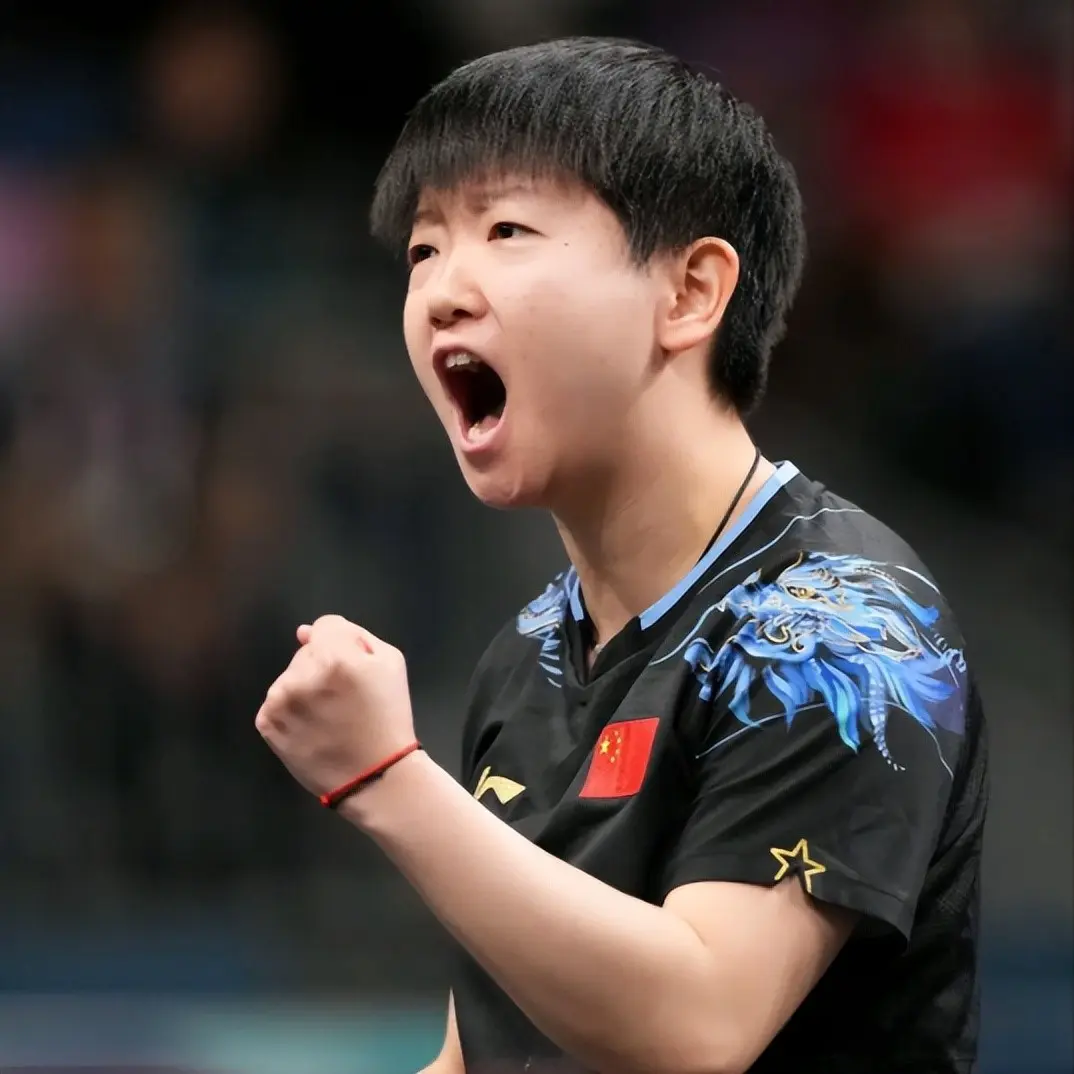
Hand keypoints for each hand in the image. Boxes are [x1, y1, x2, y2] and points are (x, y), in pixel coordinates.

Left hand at [255, 615, 416, 806]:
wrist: (374, 775)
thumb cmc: (387, 717)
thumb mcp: (391, 664)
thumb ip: (355, 635)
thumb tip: (305, 632)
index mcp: (336, 656)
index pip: (326, 626)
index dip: (345, 646)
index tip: (354, 673)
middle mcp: (302, 674)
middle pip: (307, 651)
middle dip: (323, 666)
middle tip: (345, 699)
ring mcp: (280, 700)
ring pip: (290, 675)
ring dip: (305, 688)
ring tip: (328, 716)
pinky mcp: (267, 722)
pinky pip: (276, 701)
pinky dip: (291, 710)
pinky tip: (312, 727)